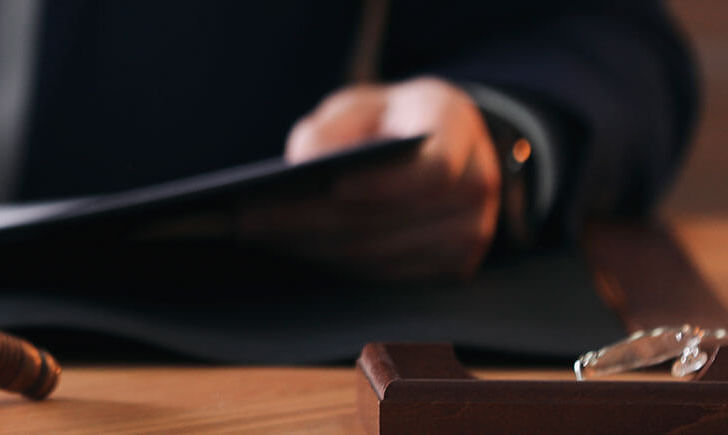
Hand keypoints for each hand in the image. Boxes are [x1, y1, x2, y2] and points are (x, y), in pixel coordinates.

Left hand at [238, 76, 500, 281]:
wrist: (438, 148)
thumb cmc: (390, 121)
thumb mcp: (360, 105)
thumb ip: (332, 128)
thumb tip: (303, 165)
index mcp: (458, 128)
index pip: (434, 169)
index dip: (384, 185)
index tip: (332, 187)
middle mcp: (476, 183)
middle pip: (394, 219)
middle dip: (315, 220)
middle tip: (251, 218)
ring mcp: (469, 232)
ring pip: (383, 254)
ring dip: (315, 247)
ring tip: (256, 234)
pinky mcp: (451, 267)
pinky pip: (385, 274)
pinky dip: (334, 262)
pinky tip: (289, 248)